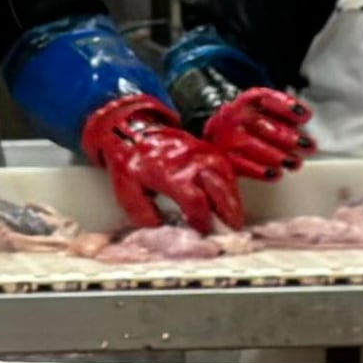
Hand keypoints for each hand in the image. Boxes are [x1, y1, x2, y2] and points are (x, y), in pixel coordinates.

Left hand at [85, 92, 242, 234]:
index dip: (202, 219)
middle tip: (232, 231)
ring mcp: (203, 153)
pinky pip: (227, 170)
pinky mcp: (209, 149)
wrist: (136, 130)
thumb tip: (161, 229)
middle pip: (218, 190)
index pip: (194, 200)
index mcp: (169, 173)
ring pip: (227, 179)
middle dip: (227, 213)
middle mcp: (191, 162)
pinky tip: (230, 201)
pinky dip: (231, 187)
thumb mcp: (127, 189)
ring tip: (235, 220)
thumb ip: (143, 212)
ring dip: (233, 201)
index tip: (203, 232)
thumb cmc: (132, 161)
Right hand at [201, 85, 316, 180]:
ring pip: (252, 146)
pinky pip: (241, 165)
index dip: (286, 106)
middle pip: (262, 124)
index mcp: (247, 102)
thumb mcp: (264, 111)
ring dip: (277, 156)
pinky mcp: (224, 157)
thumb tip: (305, 116)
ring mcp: (226, 137)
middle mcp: (235, 116)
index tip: (305, 115)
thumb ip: (285, 112)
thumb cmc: (250, 124)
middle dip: (289, 137)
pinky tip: (276, 174)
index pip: (265, 97)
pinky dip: (260, 172)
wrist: (217, 137)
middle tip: (308, 146)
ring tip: (295, 163)